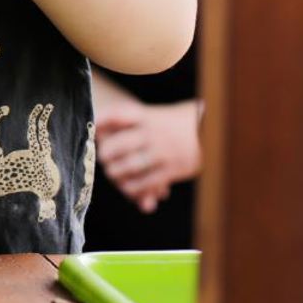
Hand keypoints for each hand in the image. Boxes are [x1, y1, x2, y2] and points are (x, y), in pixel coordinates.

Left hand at [95, 98, 202, 212]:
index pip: (115, 115)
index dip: (99, 123)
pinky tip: (128, 187)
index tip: (92, 129)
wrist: (210, 128)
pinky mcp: (174, 168)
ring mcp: (163, 151)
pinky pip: (146, 182)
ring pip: (129, 166)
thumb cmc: (173, 123)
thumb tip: (96, 125)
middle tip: (104, 159)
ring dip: (116, 174)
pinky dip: (133, 187)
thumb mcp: (153, 115)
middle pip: (115, 146)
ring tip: (113, 174)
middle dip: (105, 156)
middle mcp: (152, 133)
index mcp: (146, 116)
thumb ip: (127, 122)